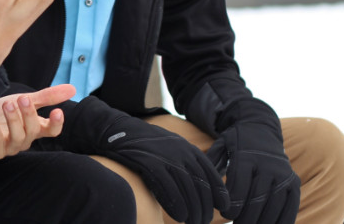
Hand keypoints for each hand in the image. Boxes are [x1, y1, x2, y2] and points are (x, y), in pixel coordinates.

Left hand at [0, 84, 75, 160]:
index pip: (51, 131)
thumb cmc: (2, 114)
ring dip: (13, 120)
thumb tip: (73, 88)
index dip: (56, 124)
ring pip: (16, 138)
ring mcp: (7, 148)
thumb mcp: (23, 102)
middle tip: (22, 99)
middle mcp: (23, 141)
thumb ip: (46, 97)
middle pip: (32, 131)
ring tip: (7, 103)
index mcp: (33, 129)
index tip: (58, 111)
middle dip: (28, 115)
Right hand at [98, 114, 229, 223]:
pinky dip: (176, 204)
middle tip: (203, 222)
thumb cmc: (146, 146)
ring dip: (193, 209)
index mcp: (188, 149)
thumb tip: (201, 187)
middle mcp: (180, 152)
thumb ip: (186, 164)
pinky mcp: (150, 163)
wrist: (119, 130)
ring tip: (193, 223)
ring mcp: (165, 157)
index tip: (224, 209)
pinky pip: (168, 187)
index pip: (210, 174)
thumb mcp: (171, 149)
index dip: (220, 193)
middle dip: (205, 206)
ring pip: (187, 188)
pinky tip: (180, 217)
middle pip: (200, 184)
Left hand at [206, 121, 298, 223]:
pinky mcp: (294, 182)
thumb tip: (203, 187)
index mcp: (246, 157)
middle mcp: (268, 165)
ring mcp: (283, 175)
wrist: (261, 128)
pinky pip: (291, 207)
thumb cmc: (235, 143)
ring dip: (262, 222)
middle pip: (257, 200)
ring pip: (274, 206)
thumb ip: (211, 164)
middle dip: (245, 219)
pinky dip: (282, 221)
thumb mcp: (220, 145)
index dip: (232, 206)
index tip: (225, 214)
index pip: (239, 188)